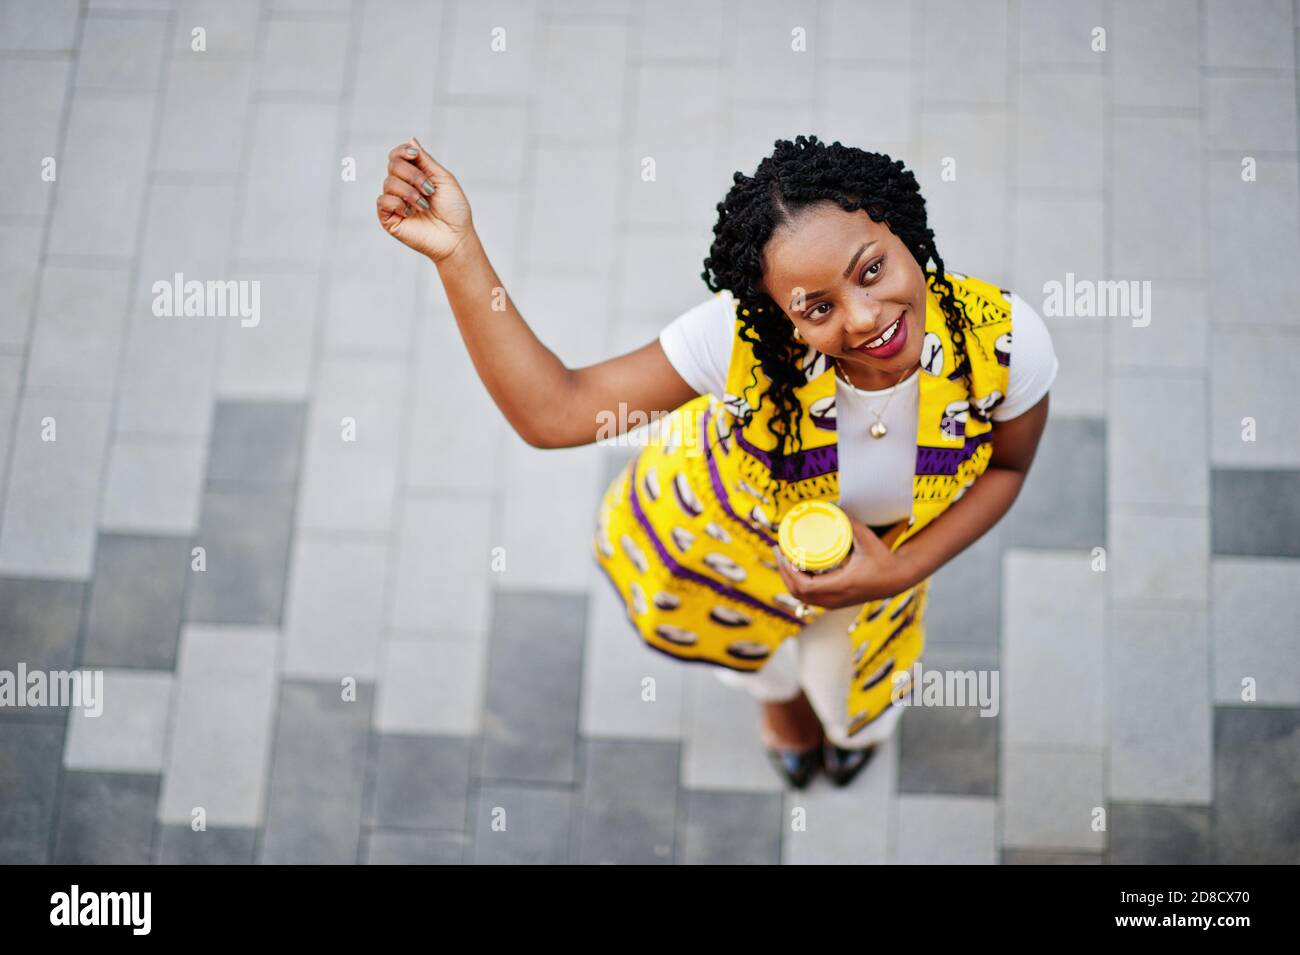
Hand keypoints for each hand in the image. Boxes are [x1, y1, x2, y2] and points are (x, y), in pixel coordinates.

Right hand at [376, 136, 474, 262]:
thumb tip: (410, 139)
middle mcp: (402, 187)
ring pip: (389, 183)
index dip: (402, 151)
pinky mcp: (389, 218)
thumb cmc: (454, 210)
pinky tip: (410, 213)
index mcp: (415, 175)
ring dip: (410, 192)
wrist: (456, 238)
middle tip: (430, 190)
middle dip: (413, 175)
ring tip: (424, 206)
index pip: (398, 156)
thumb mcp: (443, 179)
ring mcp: (395, 202)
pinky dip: (398, 203)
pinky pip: (383, 201)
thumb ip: (426, 161)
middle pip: (393, 165)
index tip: (414, 154)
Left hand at [772, 514, 914, 609]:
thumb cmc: (883, 560)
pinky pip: (811, 598)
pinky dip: (800, 585)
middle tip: (779, 551)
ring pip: (803, 598)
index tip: (783, 553)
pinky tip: (798, 570)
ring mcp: (835, 603)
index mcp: (841, 585)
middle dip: (784, 573)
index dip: (788, 571)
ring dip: (790, 580)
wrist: (897, 579)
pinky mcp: (836, 603)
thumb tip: (833, 506)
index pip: (804, 586)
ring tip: (786, 559)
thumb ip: (852, 522)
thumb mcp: (868, 539)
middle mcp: (835, 598)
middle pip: (798, 593)